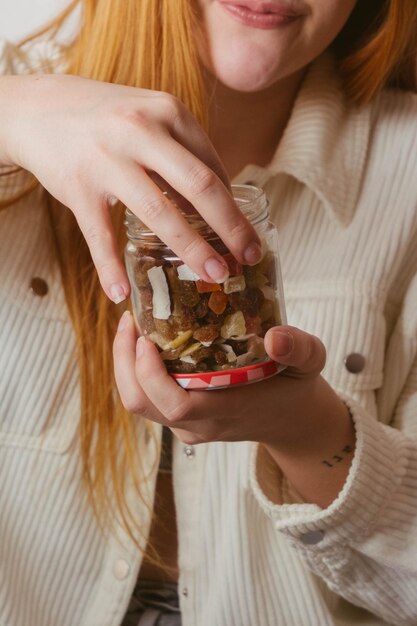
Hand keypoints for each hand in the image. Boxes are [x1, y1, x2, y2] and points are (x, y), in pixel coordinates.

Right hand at [0, 74, 260, 301]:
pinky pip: (99, 236)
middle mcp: (140, 131)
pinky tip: (121, 293)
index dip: (233, 204)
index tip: (245, 233)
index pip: (212, 166)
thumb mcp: (150, 117)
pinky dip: (110, 268)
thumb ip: (183, 152)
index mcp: (167, 111)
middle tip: (249, 257)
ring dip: (192, 249)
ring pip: (158, 212)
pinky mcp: (78, 188)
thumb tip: (217, 200)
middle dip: (231, 227)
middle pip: (199, 186)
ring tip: (214, 275)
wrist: (39, 109)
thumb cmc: (106, 118)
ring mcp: (107, 160)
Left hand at [113, 311, 348, 450]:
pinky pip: (147, 399)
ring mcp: (187, 426)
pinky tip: (146, 341)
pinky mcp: (182, 420)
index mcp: (227, 411)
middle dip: (124, 363)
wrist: (292, 422)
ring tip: (132, 327)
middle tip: (130, 322)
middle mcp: (199, 424)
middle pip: (143, 404)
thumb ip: (300, 349)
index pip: (176, 405)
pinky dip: (136, 371)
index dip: (152, 375)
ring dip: (125, 366)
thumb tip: (277, 337)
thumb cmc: (296, 387)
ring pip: (139, 403)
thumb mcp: (310, 362)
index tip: (145, 338)